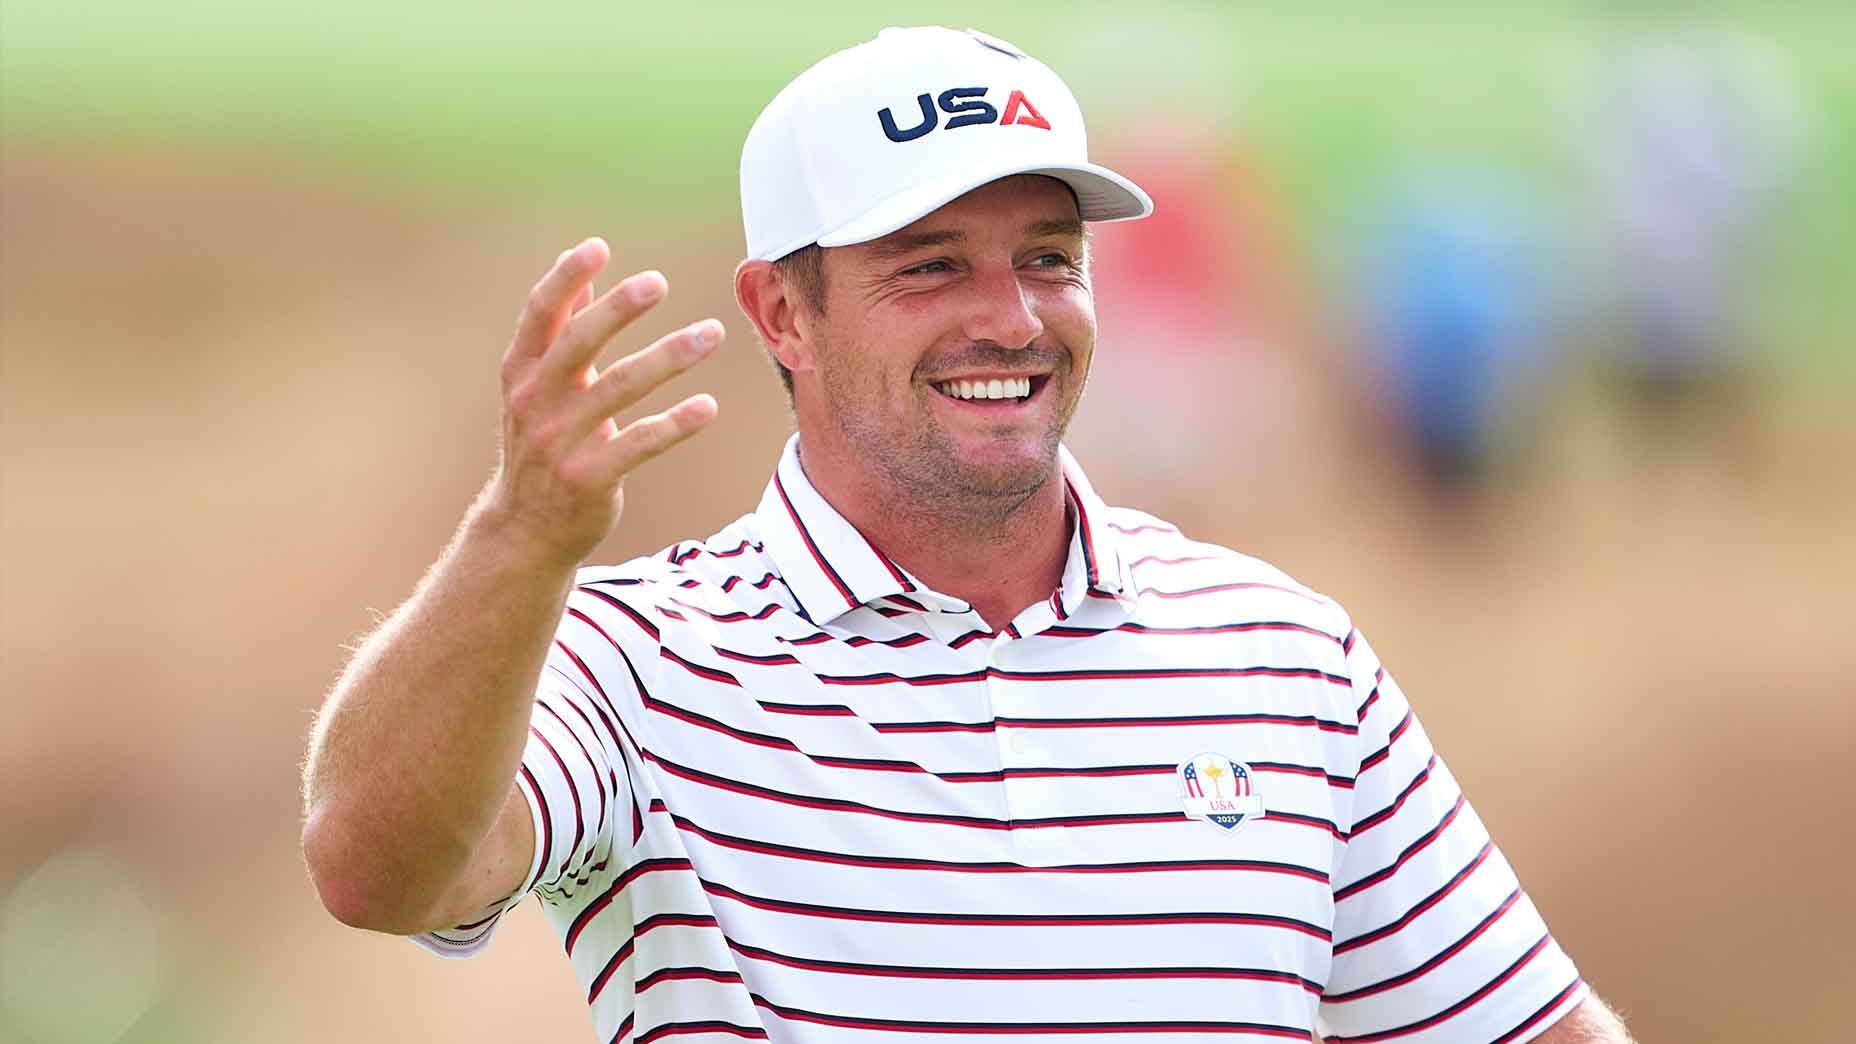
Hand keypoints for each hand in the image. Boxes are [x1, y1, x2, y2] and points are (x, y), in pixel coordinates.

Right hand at [479, 237, 722, 568]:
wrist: (526, 529)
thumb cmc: (540, 444)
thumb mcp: (537, 387)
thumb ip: (558, 331)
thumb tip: (577, 273)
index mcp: (522, 372)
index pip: (539, 314)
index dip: (565, 278)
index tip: (597, 247)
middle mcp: (537, 402)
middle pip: (578, 344)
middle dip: (616, 309)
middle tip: (657, 281)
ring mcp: (562, 442)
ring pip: (620, 388)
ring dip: (669, 357)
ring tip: (712, 332)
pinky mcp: (592, 477)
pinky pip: (641, 443)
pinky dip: (676, 423)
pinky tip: (709, 405)